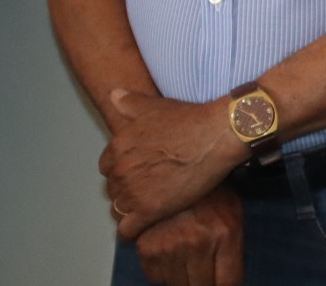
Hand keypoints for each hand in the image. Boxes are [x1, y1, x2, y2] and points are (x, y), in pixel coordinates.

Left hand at [102, 90, 248, 239]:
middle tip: (152, 188)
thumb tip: (114, 94)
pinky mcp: (148, 210)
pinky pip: (128, 230)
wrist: (217, 135)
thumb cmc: (191, 119)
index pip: (107, 168)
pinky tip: (149, 223)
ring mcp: (132, 191)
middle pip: (114, 189)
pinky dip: (135, 230)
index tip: (142, 172)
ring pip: (120, 210)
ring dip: (132, 210)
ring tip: (153, 206)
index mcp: (118, 147)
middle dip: (129, 190)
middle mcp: (119, 170)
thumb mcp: (157, 106)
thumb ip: (130, 102)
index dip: (125, 170)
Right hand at [131, 186, 243, 285]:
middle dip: (204, 281)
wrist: (177, 166)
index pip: (228, 283)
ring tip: (187, 256)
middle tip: (204, 269)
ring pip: (177, 284)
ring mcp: (171, 248)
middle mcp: (198, 244)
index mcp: (225, 235)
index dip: (225, 285)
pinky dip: (163, 270)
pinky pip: (155, 277)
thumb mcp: (233, 212)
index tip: (221, 282)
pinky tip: (170, 252)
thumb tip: (228, 279)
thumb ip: (233, 247)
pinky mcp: (147, 248)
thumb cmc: (208, 191)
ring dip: (183, 277)